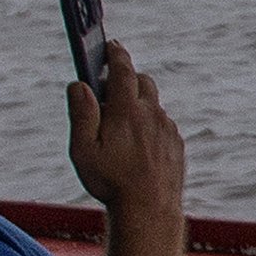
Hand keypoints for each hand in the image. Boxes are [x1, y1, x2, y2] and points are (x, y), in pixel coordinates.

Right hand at [64, 44, 186, 220]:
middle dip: (127, 78)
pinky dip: (151, 125)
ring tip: (120, 123)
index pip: (122, 69)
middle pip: (142, 81)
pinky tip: (137, 145)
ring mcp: (168, 129)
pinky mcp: (176, 145)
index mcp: (127, 111)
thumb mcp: (83, 150)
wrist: (150, 210)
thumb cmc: (111, 183)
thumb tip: (79, 85)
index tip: (110, 45)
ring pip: (154, 105)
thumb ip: (81, 114)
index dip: (115, 53)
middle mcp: (152, 114)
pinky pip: (163, 126)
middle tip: (110, 87)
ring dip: (139, 105)